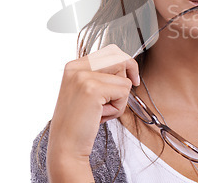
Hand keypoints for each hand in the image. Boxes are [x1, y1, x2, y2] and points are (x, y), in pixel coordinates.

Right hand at [46, 44, 139, 168]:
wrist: (65, 146)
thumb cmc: (80, 122)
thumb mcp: (87, 92)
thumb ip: (101, 76)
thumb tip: (128, 64)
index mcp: (74, 65)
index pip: (111, 51)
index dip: (126, 64)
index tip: (132, 80)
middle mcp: (76, 67)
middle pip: (119, 58)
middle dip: (126, 78)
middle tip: (115, 99)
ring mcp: (83, 76)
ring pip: (124, 78)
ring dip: (120, 98)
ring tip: (102, 110)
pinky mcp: (92, 89)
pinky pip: (124, 91)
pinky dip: (118, 107)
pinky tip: (101, 116)